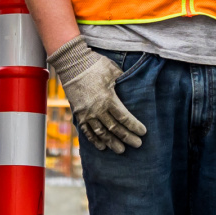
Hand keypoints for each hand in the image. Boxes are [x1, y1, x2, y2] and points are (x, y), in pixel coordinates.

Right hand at [46, 37, 146, 154]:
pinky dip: (94, 140)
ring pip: (101, 133)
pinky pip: (87, 131)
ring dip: (111, 142)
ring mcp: (87, 113)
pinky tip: (102, 146)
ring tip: (121, 150)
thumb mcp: (113, 70)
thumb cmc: (95, 65)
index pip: (124, 118)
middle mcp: (97, 109)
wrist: (72, 63)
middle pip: (115, 128)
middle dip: (127, 137)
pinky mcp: (78, 114)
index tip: (143, 133)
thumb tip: (133, 84)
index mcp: (108, 98)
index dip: (134, 126)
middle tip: (137, 145)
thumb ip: (123, 80)